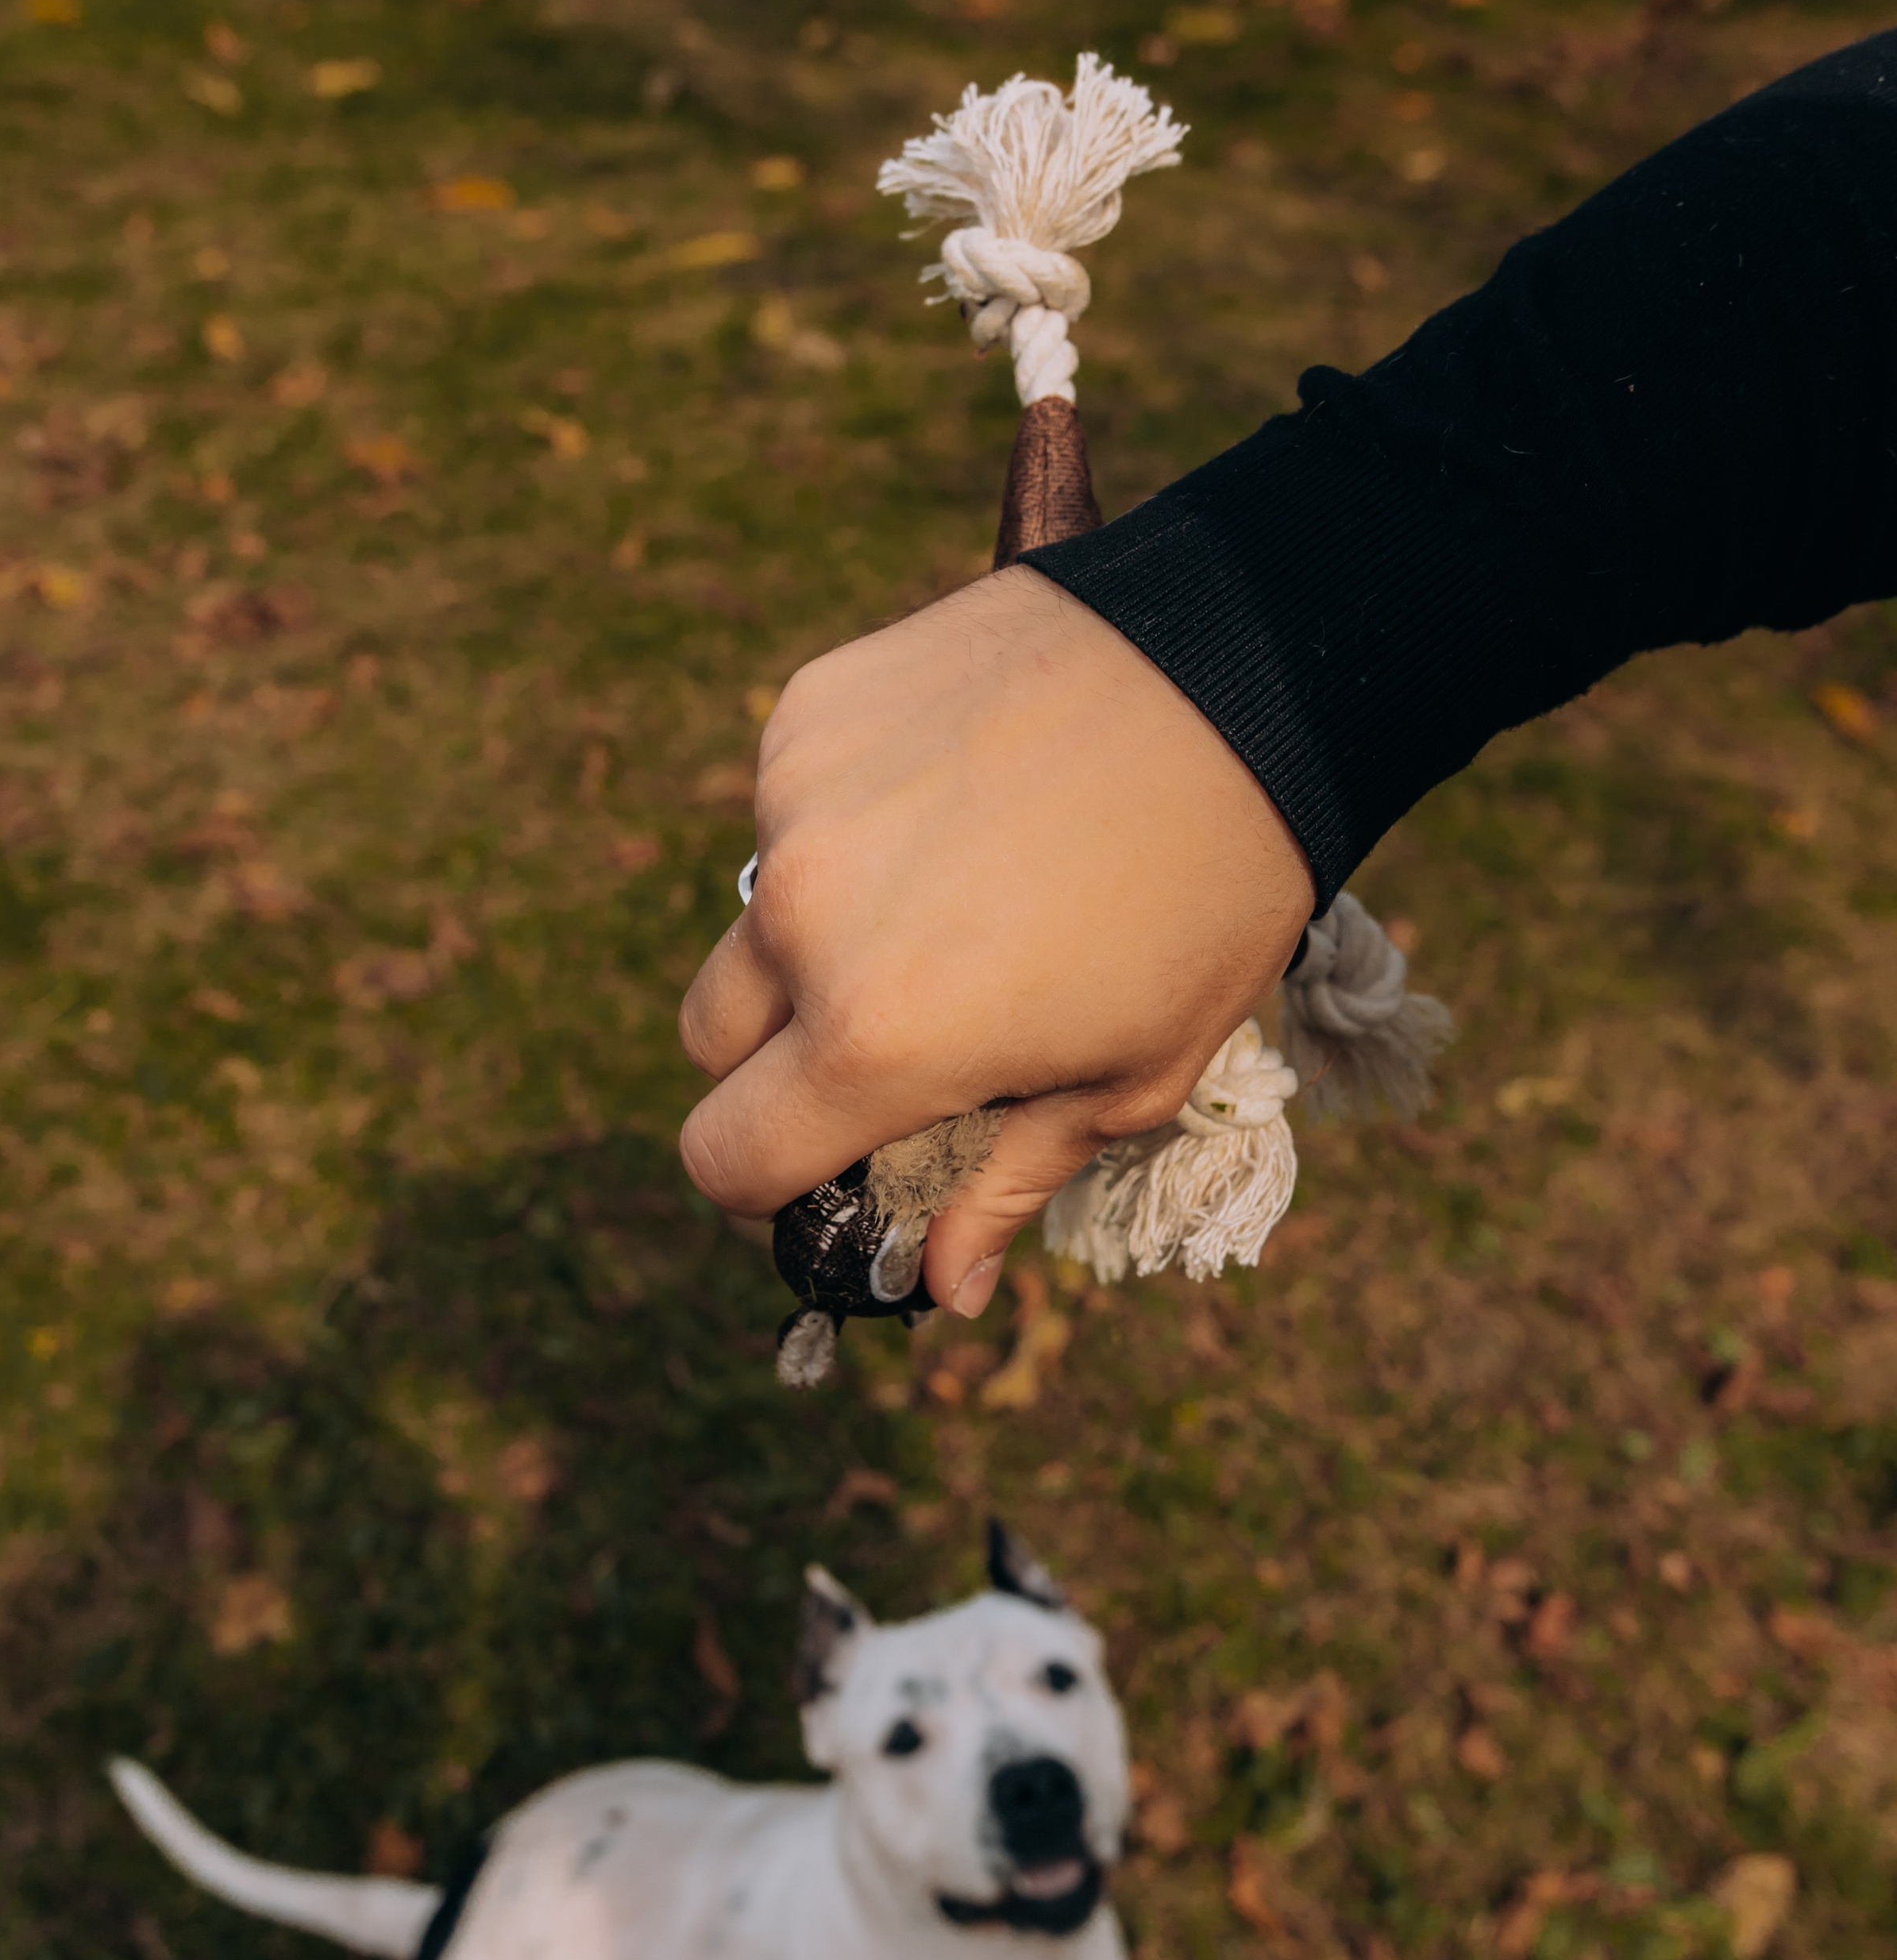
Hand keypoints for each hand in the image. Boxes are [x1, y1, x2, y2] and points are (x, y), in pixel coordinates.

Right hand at [678, 564, 1312, 1315]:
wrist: (1247, 671)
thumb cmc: (1209, 895)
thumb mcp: (1133, 1075)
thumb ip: (1006, 1183)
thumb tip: (941, 1287)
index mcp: (877, 1038)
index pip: (723, 1159)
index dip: (760, 1194)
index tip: (817, 1176)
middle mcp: (804, 921)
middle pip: (711, 1041)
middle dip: (776, 1064)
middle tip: (889, 1040)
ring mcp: (794, 804)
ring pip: (756, 913)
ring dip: (819, 933)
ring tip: (956, 894)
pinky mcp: (810, 709)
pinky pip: (790, 803)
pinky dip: (848, 824)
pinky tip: (957, 800)